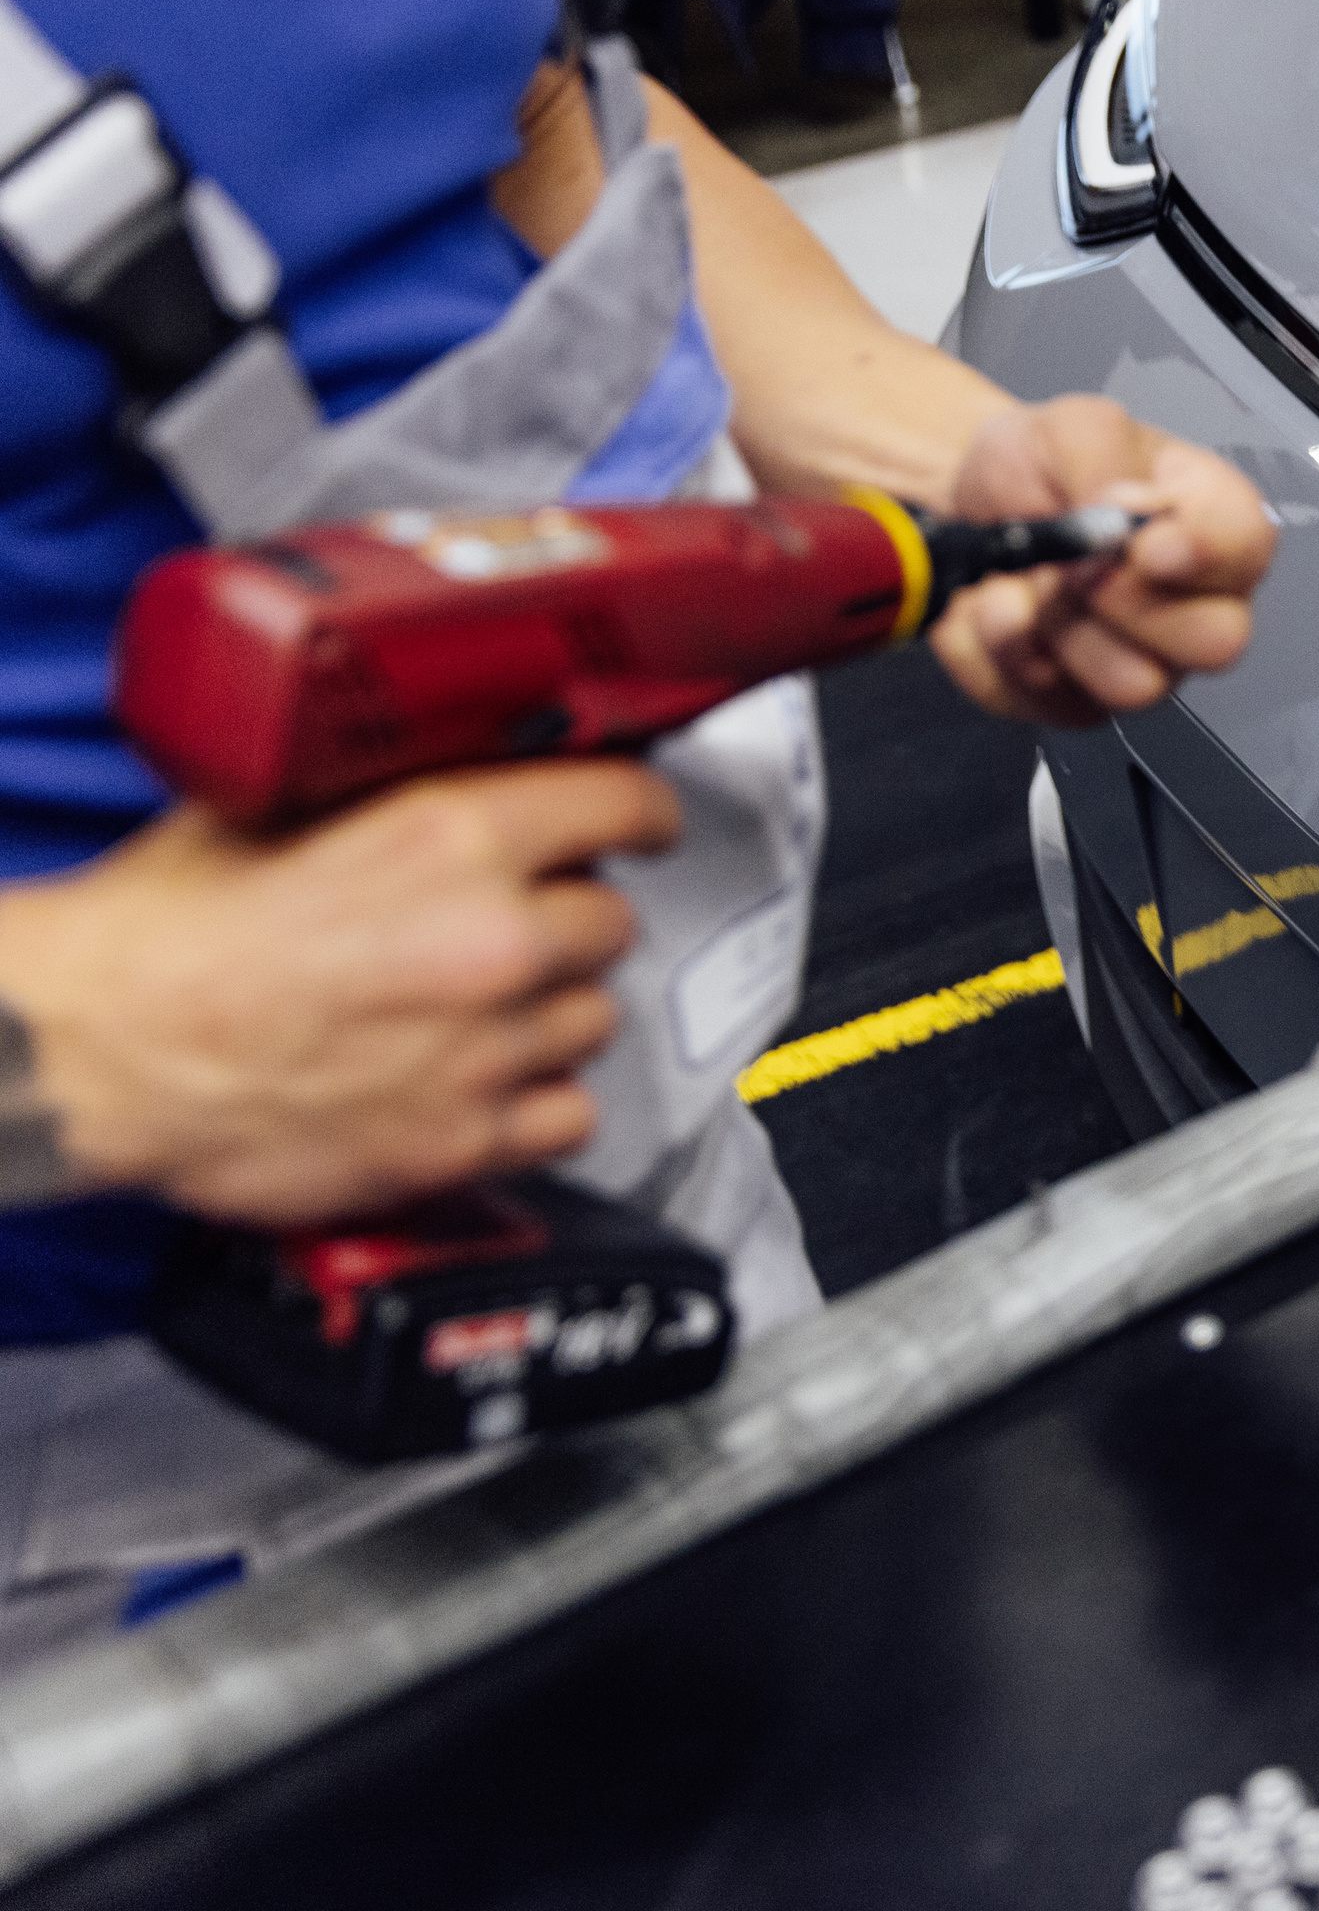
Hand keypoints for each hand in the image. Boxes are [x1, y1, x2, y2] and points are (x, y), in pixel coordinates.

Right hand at [0, 762, 683, 1229]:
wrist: (91, 1052)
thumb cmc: (160, 937)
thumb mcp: (280, 807)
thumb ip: (396, 791)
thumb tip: (465, 771)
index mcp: (453, 836)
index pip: (626, 802)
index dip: (634, 812)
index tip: (635, 823)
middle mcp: (492, 938)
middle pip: (611, 919)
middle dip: (565, 919)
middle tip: (506, 928)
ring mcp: (487, 1046)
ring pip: (595, 1017)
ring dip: (550, 1011)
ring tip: (474, 1009)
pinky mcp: (464, 1138)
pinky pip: (570, 1114)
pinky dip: (536, 1103)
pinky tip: (481, 1081)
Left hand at [929, 397, 1277, 727]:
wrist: (970, 503)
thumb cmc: (1040, 466)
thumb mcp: (1068, 427)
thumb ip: (1101, 453)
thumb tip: (1117, 511)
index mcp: (1212, 521)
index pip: (1248, 544)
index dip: (1202, 549)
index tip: (1142, 543)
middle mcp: (1197, 603)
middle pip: (1216, 642)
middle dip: (1128, 602)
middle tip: (1073, 566)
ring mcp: (1145, 661)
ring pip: (1132, 685)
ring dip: (1057, 629)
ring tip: (1021, 583)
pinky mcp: (1080, 703)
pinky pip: (1049, 702)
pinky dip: (998, 653)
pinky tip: (993, 609)